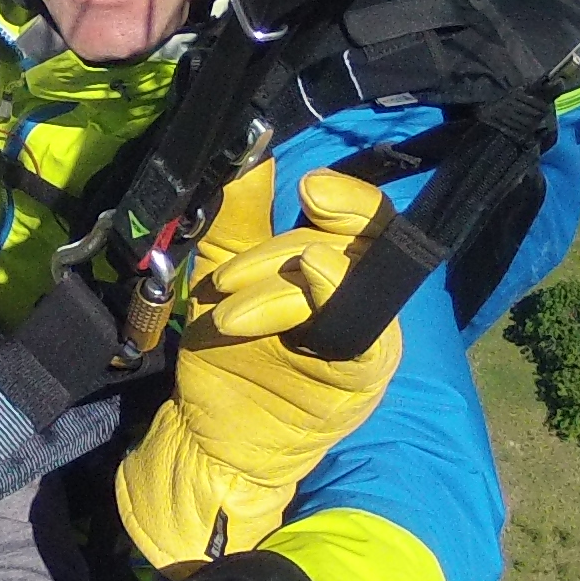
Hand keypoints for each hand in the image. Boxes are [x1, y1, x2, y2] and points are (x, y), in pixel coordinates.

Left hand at [115, 166, 401, 570]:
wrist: (210, 437)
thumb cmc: (227, 353)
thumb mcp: (222, 269)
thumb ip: (240, 211)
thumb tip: (250, 144)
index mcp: (337, 264)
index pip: (367, 217)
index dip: (349, 196)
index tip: (307, 186)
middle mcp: (364, 297)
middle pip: (356, 242)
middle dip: (285, 245)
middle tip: (231, 269)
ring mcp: (369, 339)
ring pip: (349, 280)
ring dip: (280, 280)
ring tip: (225, 306)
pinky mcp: (359, 380)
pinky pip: (362, 335)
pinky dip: (320, 304)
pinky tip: (272, 302)